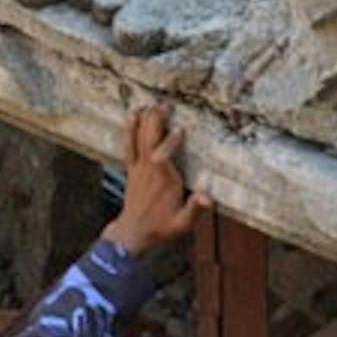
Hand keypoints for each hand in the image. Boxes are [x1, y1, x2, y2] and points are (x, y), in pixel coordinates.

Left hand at [106, 104, 205, 256]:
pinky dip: (129, 129)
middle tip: (165, 104)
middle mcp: (149, 171)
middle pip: (149, 141)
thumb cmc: (161, 226)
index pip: (163, 156)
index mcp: (164, 182)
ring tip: (149, 104)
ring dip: (143, 121)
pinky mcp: (132, 167)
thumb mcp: (183, 223)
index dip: (170, 142)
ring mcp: (138, 168)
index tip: (181, 129)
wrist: (133, 231)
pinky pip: (129, 144)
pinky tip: (132, 115)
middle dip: (156, 122)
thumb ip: (195, 209)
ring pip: (138, 140)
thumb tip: (207, 197)